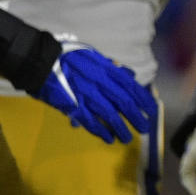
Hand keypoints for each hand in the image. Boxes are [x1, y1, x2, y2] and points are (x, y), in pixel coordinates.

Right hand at [37, 40, 158, 143]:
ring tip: (127, 138)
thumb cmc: (71, 57)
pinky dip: (100, 131)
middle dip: (136, 117)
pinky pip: (90, 121)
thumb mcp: (96, 55)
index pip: (131, 87)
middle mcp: (101, 83)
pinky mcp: (73, 106)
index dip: (144, 100)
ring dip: (120, 128)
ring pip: (109, 115)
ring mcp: (87, 95)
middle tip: (144, 128)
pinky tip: (108, 138)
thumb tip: (130, 74)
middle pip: (124, 103)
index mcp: (107, 70)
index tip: (152, 110)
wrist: (43, 62)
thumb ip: (113, 66)